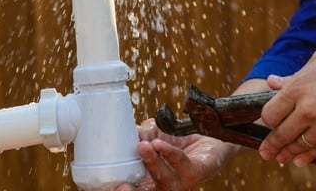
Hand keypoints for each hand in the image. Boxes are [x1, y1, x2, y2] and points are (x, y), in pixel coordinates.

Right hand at [116, 79, 271, 189]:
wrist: (209, 130)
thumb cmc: (177, 137)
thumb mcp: (152, 134)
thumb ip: (137, 137)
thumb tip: (120, 137)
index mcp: (149, 179)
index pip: (132, 189)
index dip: (117, 190)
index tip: (105, 188)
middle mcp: (164, 184)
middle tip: (120, 186)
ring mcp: (182, 181)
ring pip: (164, 180)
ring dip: (152, 164)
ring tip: (144, 147)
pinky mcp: (199, 171)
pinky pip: (183, 166)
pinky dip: (170, 154)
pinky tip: (161, 144)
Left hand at [258, 46, 315, 166]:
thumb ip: (293, 77)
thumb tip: (272, 82)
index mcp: (299, 88)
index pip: (270, 114)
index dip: (267, 120)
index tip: (268, 122)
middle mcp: (309, 110)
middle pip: (280, 134)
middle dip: (271, 144)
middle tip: (265, 151)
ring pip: (298, 145)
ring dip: (286, 153)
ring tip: (279, 157)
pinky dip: (307, 157)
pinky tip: (299, 160)